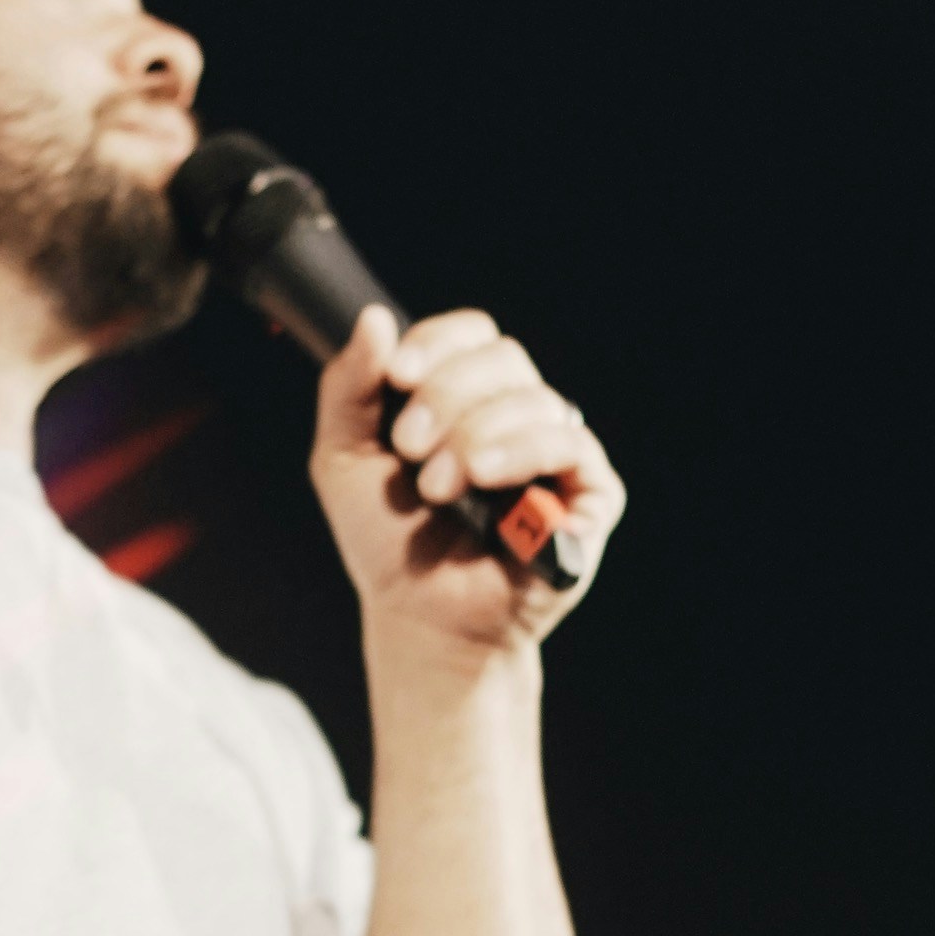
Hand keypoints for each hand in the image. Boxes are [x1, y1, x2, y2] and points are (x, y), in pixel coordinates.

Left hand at [311, 305, 624, 659]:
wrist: (420, 618)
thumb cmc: (386, 543)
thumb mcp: (343, 459)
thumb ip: (349, 387)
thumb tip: (374, 317)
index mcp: (465, 397)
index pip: (470, 336)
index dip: (435, 345)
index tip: (396, 377)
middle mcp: (516, 415)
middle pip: (502, 358)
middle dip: (446, 397)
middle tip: (409, 450)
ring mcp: (556, 452)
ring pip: (532, 398)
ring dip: (474, 436)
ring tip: (437, 488)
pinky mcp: (590, 493)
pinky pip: (569, 443)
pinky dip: (522, 450)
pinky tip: (485, 477)